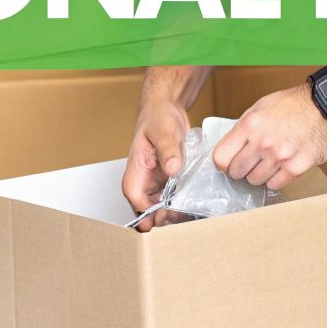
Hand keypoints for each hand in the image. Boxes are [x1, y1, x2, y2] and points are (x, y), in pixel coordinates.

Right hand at [121, 100, 189, 231]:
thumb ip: (168, 150)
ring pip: (158, 208)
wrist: (167, 108)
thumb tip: (172, 168)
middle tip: (180, 219)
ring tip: (188, 216)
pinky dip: (179, 206)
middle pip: (145, 209)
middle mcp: (143, 179)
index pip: (134, 197)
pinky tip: (192, 208)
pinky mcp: (168, 182)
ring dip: (171, 215)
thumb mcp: (164, 130)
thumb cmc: (158, 116)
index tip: (163, 216)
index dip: (146, 211)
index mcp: (136, 169)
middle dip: (160, 218)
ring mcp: (156, 182)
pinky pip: (171, 200)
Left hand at [212, 84, 326, 190]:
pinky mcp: (296, 167)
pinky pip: (274, 184)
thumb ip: (243, 128)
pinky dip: (275, 178)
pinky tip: (280, 165)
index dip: (222, 162)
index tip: (227, 162)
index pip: (220, 158)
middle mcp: (263, 143)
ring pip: (255, 180)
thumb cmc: (293, 105)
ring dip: (258, 173)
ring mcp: (280, 157)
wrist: (325, 107)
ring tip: (268, 160)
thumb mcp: (260, 107)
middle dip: (240, 168)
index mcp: (250, 125)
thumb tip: (229, 149)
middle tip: (250, 161)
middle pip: (236, 172)